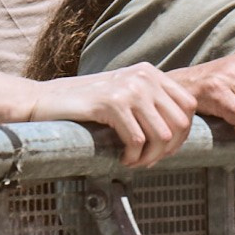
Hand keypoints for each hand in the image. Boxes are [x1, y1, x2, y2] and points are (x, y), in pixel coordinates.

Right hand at [34, 64, 198, 166]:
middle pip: (180, 123)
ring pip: (162, 135)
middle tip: (149, 161)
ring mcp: (128, 88)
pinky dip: (133, 157)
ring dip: (150, 157)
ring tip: (134, 162)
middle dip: (169, 150)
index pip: (188, 105)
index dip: (183, 134)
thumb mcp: (124, 93)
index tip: (166, 149)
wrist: (46, 100)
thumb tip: (179, 132)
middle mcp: (144, 76)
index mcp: (151, 72)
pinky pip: (137, 141)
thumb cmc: (85, 104)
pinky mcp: (112, 103)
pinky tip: (122, 159)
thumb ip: (149, 103)